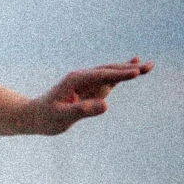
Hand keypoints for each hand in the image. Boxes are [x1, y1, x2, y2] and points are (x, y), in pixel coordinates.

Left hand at [26, 58, 151, 133]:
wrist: (34, 116)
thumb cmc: (46, 117)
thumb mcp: (62, 117)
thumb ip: (83, 111)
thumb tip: (105, 106)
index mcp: (76, 80)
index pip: (101, 75)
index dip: (119, 74)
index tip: (135, 73)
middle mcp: (82, 77)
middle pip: (109, 71)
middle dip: (129, 68)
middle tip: (149, 66)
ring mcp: (87, 82)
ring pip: (111, 74)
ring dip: (129, 70)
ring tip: (148, 67)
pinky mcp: (90, 89)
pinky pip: (108, 80)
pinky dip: (121, 75)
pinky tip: (133, 70)